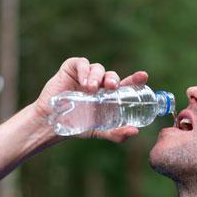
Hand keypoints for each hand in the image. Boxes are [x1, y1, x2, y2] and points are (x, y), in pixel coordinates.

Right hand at [33, 57, 147, 142]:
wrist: (52, 122)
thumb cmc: (77, 125)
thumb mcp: (99, 131)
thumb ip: (116, 133)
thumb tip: (135, 132)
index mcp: (109, 95)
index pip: (126, 84)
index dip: (135, 79)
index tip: (143, 77)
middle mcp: (100, 83)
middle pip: (112, 75)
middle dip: (114, 79)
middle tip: (112, 87)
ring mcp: (86, 75)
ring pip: (98, 69)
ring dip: (97, 77)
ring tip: (92, 89)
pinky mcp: (72, 69)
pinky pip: (82, 63)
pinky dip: (85, 70)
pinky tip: (83, 82)